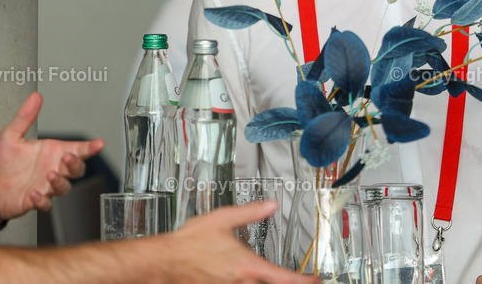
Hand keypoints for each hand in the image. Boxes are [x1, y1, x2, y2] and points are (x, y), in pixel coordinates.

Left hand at [0, 92, 103, 219]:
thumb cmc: (1, 164)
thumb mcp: (10, 136)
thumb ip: (24, 117)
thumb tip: (35, 97)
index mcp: (49, 153)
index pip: (76, 149)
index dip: (89, 147)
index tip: (99, 143)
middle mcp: (50, 169)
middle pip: (75, 169)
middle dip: (75, 164)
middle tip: (68, 157)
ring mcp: (44, 186)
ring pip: (63, 187)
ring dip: (59, 182)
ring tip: (50, 175)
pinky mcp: (33, 201)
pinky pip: (44, 204)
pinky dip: (42, 200)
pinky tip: (35, 194)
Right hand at [168, 201, 317, 282]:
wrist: (166, 260)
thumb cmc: (190, 242)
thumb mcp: (223, 219)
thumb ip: (251, 213)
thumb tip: (271, 205)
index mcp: (248, 265)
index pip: (283, 278)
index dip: (303, 282)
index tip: (314, 281)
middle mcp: (241, 283)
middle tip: (297, 280)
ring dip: (264, 283)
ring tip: (272, 278)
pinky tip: (243, 279)